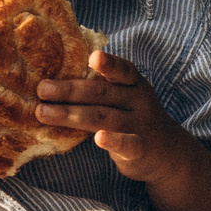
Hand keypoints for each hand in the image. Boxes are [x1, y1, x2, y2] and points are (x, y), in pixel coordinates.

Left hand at [36, 51, 187, 182]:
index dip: (108, 64)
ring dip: (70, 115)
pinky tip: (98, 139)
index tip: (92, 57)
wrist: (168, 152)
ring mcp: (140, 125)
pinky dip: (113, 141)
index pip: (122, 70)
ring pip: (102, 117)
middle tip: (42, 89)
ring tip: (43, 113)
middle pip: (101, 93)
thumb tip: (53, 78)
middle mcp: (138, 101)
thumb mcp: (126, 97)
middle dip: (69, 90)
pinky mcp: (140, 149)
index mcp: (134, 83)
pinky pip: (126, 144)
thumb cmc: (133, 118)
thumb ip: (101, 87)